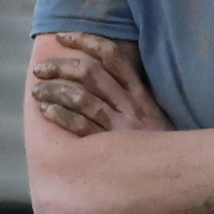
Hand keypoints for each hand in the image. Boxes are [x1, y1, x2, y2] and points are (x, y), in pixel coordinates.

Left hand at [28, 32, 167, 141]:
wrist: (176, 176)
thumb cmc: (159, 149)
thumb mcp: (154, 117)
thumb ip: (132, 98)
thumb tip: (102, 78)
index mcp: (141, 94)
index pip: (112, 56)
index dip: (85, 41)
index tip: (62, 37)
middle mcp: (130, 106)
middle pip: (91, 73)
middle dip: (60, 66)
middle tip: (40, 69)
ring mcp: (120, 126)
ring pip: (81, 97)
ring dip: (54, 91)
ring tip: (38, 92)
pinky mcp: (110, 147)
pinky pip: (80, 125)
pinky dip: (59, 115)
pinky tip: (46, 111)